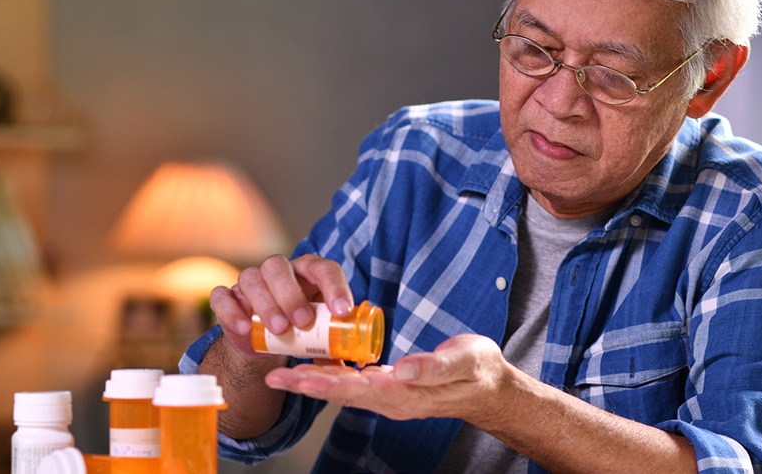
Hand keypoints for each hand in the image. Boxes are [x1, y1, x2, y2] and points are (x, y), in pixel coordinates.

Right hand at [209, 254, 354, 356]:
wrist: (265, 341)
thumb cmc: (300, 330)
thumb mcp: (319, 336)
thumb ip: (332, 347)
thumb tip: (347, 361)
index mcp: (307, 273)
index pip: (322, 268)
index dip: (334, 286)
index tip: (342, 311)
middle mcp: (278, 271)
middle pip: (279, 266)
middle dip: (291, 294)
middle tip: (303, 322)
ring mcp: (250, 282)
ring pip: (251, 277)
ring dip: (266, 303)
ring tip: (280, 330)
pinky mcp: (229, 298)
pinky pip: (223, 296)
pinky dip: (232, 310)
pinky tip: (246, 328)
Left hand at [263, 334, 510, 422]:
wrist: (489, 387)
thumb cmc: (479, 370)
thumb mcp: (465, 361)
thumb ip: (434, 366)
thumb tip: (401, 369)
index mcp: (405, 394)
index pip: (357, 390)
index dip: (324, 384)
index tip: (297, 378)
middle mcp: (391, 400)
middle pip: (340, 393)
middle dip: (306, 386)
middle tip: (273, 379)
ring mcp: (389, 396)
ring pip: (343, 390)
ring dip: (312, 383)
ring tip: (281, 376)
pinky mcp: (390, 387)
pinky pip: (354, 384)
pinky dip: (330, 376)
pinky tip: (312, 366)